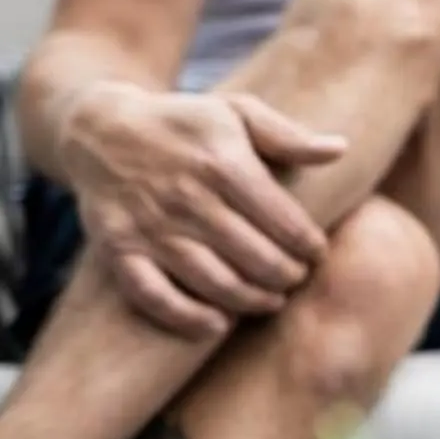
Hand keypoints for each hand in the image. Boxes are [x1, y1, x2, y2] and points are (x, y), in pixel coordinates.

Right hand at [57, 84, 347, 338]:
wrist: (100, 129)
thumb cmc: (184, 123)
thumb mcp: (236, 113)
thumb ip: (288, 135)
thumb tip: (339, 149)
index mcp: (222, 163)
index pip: (282, 220)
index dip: (308, 245)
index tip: (317, 253)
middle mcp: (187, 197)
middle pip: (254, 256)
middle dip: (287, 276)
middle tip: (296, 279)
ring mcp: (150, 227)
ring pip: (212, 281)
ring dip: (251, 300)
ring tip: (271, 301)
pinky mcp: (118, 250)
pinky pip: (153, 296)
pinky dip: (186, 318)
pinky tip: (217, 325)